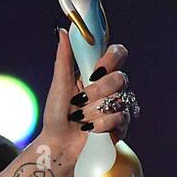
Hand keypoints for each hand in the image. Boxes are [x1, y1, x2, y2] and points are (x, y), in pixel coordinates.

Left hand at [41, 30, 131, 165]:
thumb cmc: (56, 115)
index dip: (110, 59)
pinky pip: (119, 118)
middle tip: (79, 101)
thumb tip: (62, 31)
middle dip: (96, 92)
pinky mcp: (121, 126)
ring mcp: (118, 106)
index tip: (94, 71)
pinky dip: (100, 125)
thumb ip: (64, 58)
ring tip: (80, 118)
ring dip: (94, 111)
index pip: (117, 53)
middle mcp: (111, 87)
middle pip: (120, 78)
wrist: (58, 145)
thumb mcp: (58, 85)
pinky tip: (88, 129)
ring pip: (119, 99)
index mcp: (98, 73)